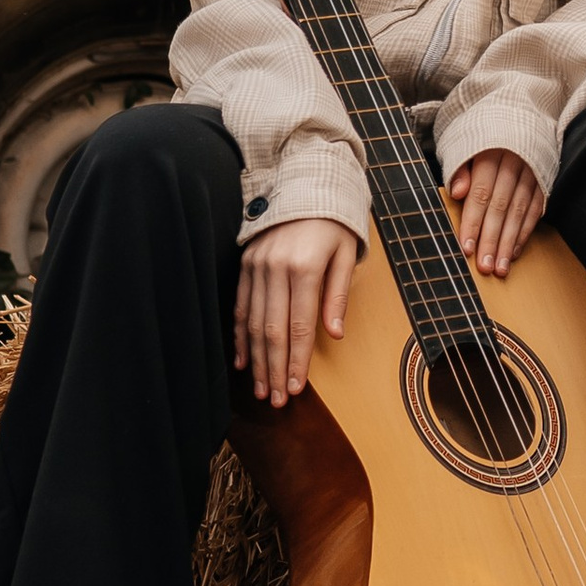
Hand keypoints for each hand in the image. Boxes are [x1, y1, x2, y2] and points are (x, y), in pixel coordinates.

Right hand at [235, 216, 360, 405]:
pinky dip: (240, 336)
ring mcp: (256, 267)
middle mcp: (274, 269)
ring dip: (256, 359)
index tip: (295, 388)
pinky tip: (242, 360)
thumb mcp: (345, 255)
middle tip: (275, 399)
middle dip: (273, 369)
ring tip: (260, 388)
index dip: (297, 361)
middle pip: (273, 330)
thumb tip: (334, 335)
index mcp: (303, 267)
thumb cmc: (333, 223)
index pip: (299, 326)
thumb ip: (337, 296)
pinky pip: (240, 306)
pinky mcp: (245, 264)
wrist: (306, 185)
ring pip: (254, 323)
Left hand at [448, 149, 543, 278]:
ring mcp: (532, 172)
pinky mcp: (544, 181)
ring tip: (499, 268)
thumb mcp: (463, 143)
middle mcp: (514, 163)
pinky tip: (513, 252)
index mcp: (491, 152)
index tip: (466, 248)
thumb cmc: (484, 136)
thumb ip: (459, 169)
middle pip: (501, 207)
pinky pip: (535, 211)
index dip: (473, 222)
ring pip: (520, 213)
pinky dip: (524, 233)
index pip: (481, 193)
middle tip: (484, 267)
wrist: (518, 114)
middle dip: (492, 240)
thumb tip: (456, 193)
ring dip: (509, 243)